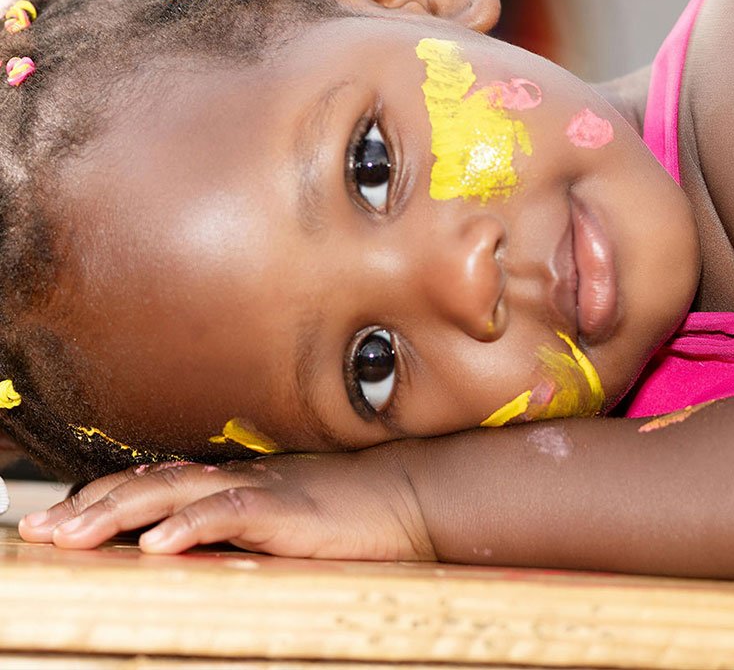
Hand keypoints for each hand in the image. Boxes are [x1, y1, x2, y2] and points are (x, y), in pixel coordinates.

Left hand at [17, 449, 433, 559]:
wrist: (406, 492)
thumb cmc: (348, 510)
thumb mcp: (283, 517)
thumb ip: (238, 525)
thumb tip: (188, 545)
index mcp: (233, 479)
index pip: (154, 483)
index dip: (102, 498)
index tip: (55, 519)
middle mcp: (236, 477)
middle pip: (148, 484)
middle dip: (88, 507)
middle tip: (37, 530)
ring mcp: (259, 489)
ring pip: (174, 493)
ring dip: (116, 514)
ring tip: (69, 536)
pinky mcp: (286, 508)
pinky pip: (230, 513)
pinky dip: (190, 525)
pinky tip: (157, 545)